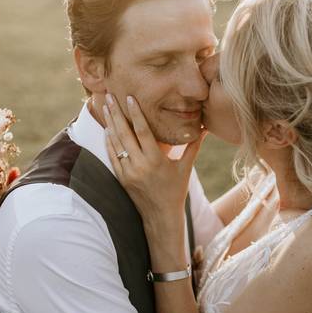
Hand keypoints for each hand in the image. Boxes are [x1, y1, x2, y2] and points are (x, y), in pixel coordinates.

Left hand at [103, 93, 203, 227]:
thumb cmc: (175, 190)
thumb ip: (193, 146)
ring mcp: (128, 172)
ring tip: (105, 107)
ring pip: (116, 143)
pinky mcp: (121, 178)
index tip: (128, 97)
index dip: (135, 113)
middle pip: (124, 133)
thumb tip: (205, 128)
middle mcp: (140, 165)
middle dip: (116, 113)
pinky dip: (109, 141)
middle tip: (109, 96)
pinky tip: (108, 128)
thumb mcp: (185, 168)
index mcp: (156, 160)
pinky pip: (112, 155)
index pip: (142, 131)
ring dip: (110, 124)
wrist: (161, 216)